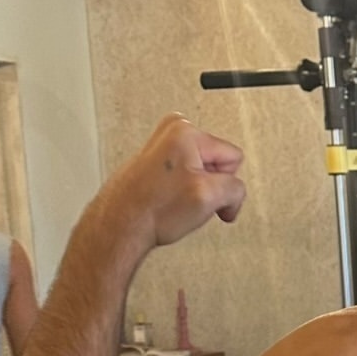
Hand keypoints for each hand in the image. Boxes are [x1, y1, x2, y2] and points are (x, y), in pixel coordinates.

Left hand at [106, 116, 245, 249]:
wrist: (120, 225)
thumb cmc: (153, 210)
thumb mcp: (209, 197)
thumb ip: (236, 188)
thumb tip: (234, 193)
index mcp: (185, 130)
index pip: (233, 158)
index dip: (225, 184)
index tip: (207, 199)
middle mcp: (171, 131)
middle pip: (216, 163)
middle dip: (210, 186)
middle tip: (188, 201)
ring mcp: (161, 146)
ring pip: (201, 173)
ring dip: (195, 192)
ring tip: (175, 202)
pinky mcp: (154, 163)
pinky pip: (183, 178)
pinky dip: (179, 192)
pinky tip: (167, 202)